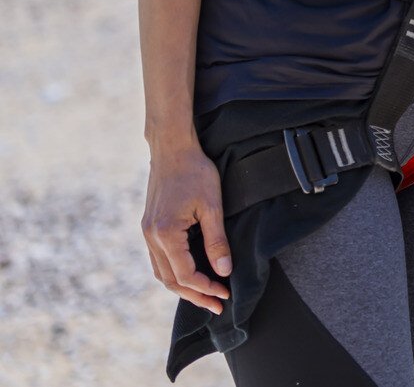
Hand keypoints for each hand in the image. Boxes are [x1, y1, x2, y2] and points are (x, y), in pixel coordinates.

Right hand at [141, 142, 231, 312]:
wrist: (172, 149)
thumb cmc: (195, 172)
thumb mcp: (212, 206)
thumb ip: (217, 241)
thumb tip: (224, 271)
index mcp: (165, 233)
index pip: (185, 274)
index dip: (206, 287)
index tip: (225, 294)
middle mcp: (150, 237)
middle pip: (170, 280)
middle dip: (194, 295)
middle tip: (217, 306)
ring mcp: (147, 233)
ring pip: (162, 272)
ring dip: (183, 287)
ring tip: (206, 296)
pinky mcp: (149, 227)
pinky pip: (159, 259)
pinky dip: (174, 272)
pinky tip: (190, 275)